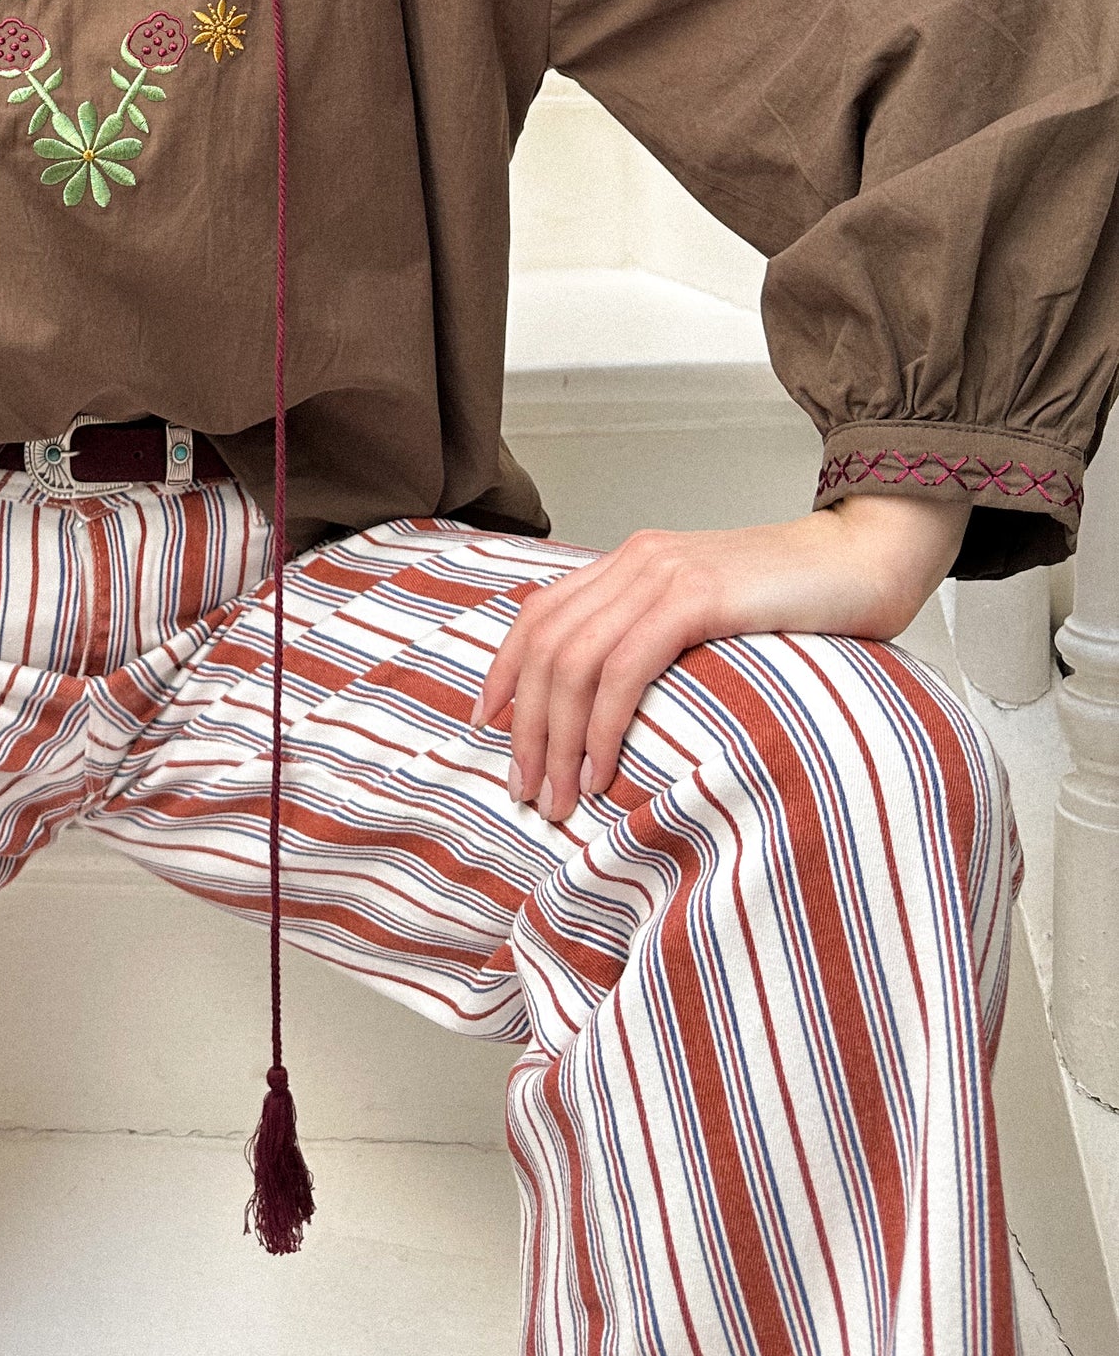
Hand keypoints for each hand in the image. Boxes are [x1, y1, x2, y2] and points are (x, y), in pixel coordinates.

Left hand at [471, 489, 969, 824]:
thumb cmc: (799, 601)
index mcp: (632, 561)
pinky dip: (602, 723)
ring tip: (560, 799)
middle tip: (528, 792)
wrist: (867, 557)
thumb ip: (663, 635)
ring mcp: (664, 575)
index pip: (541, 615)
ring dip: (557, 738)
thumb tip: (618, 701)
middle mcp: (636, 561)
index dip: (505, 670)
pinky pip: (626, 667)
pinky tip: (601, 769)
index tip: (488, 725)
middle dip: (528, 727)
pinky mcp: (697, 598)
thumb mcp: (712, 612)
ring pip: (577, 662)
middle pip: (550, 647)